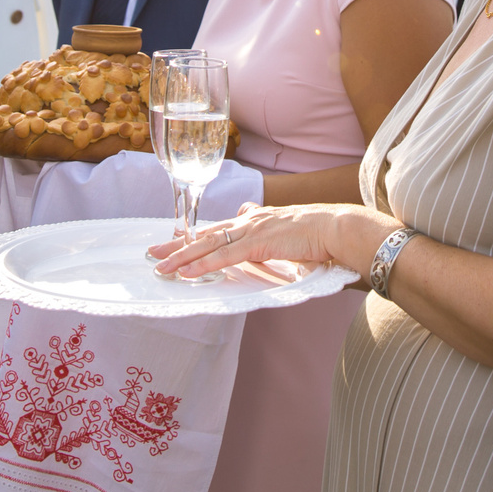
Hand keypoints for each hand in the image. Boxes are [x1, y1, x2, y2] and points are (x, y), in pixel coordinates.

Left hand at [148, 201, 382, 278]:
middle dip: (177, 246)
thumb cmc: (322, 235)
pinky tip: (185, 273)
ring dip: (181, 257)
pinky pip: (224, 256)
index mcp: (257, 219)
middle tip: (153, 254)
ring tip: (160, 267)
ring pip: (209, 244)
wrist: (339, 228)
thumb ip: (272, 233)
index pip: (219, 228)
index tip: (175, 244)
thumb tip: (258, 226)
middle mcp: (250, 220)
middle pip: (206, 233)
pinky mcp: (259, 243)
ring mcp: (253, 230)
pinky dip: (202, 264)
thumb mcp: (291, 234)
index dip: (194, 237)